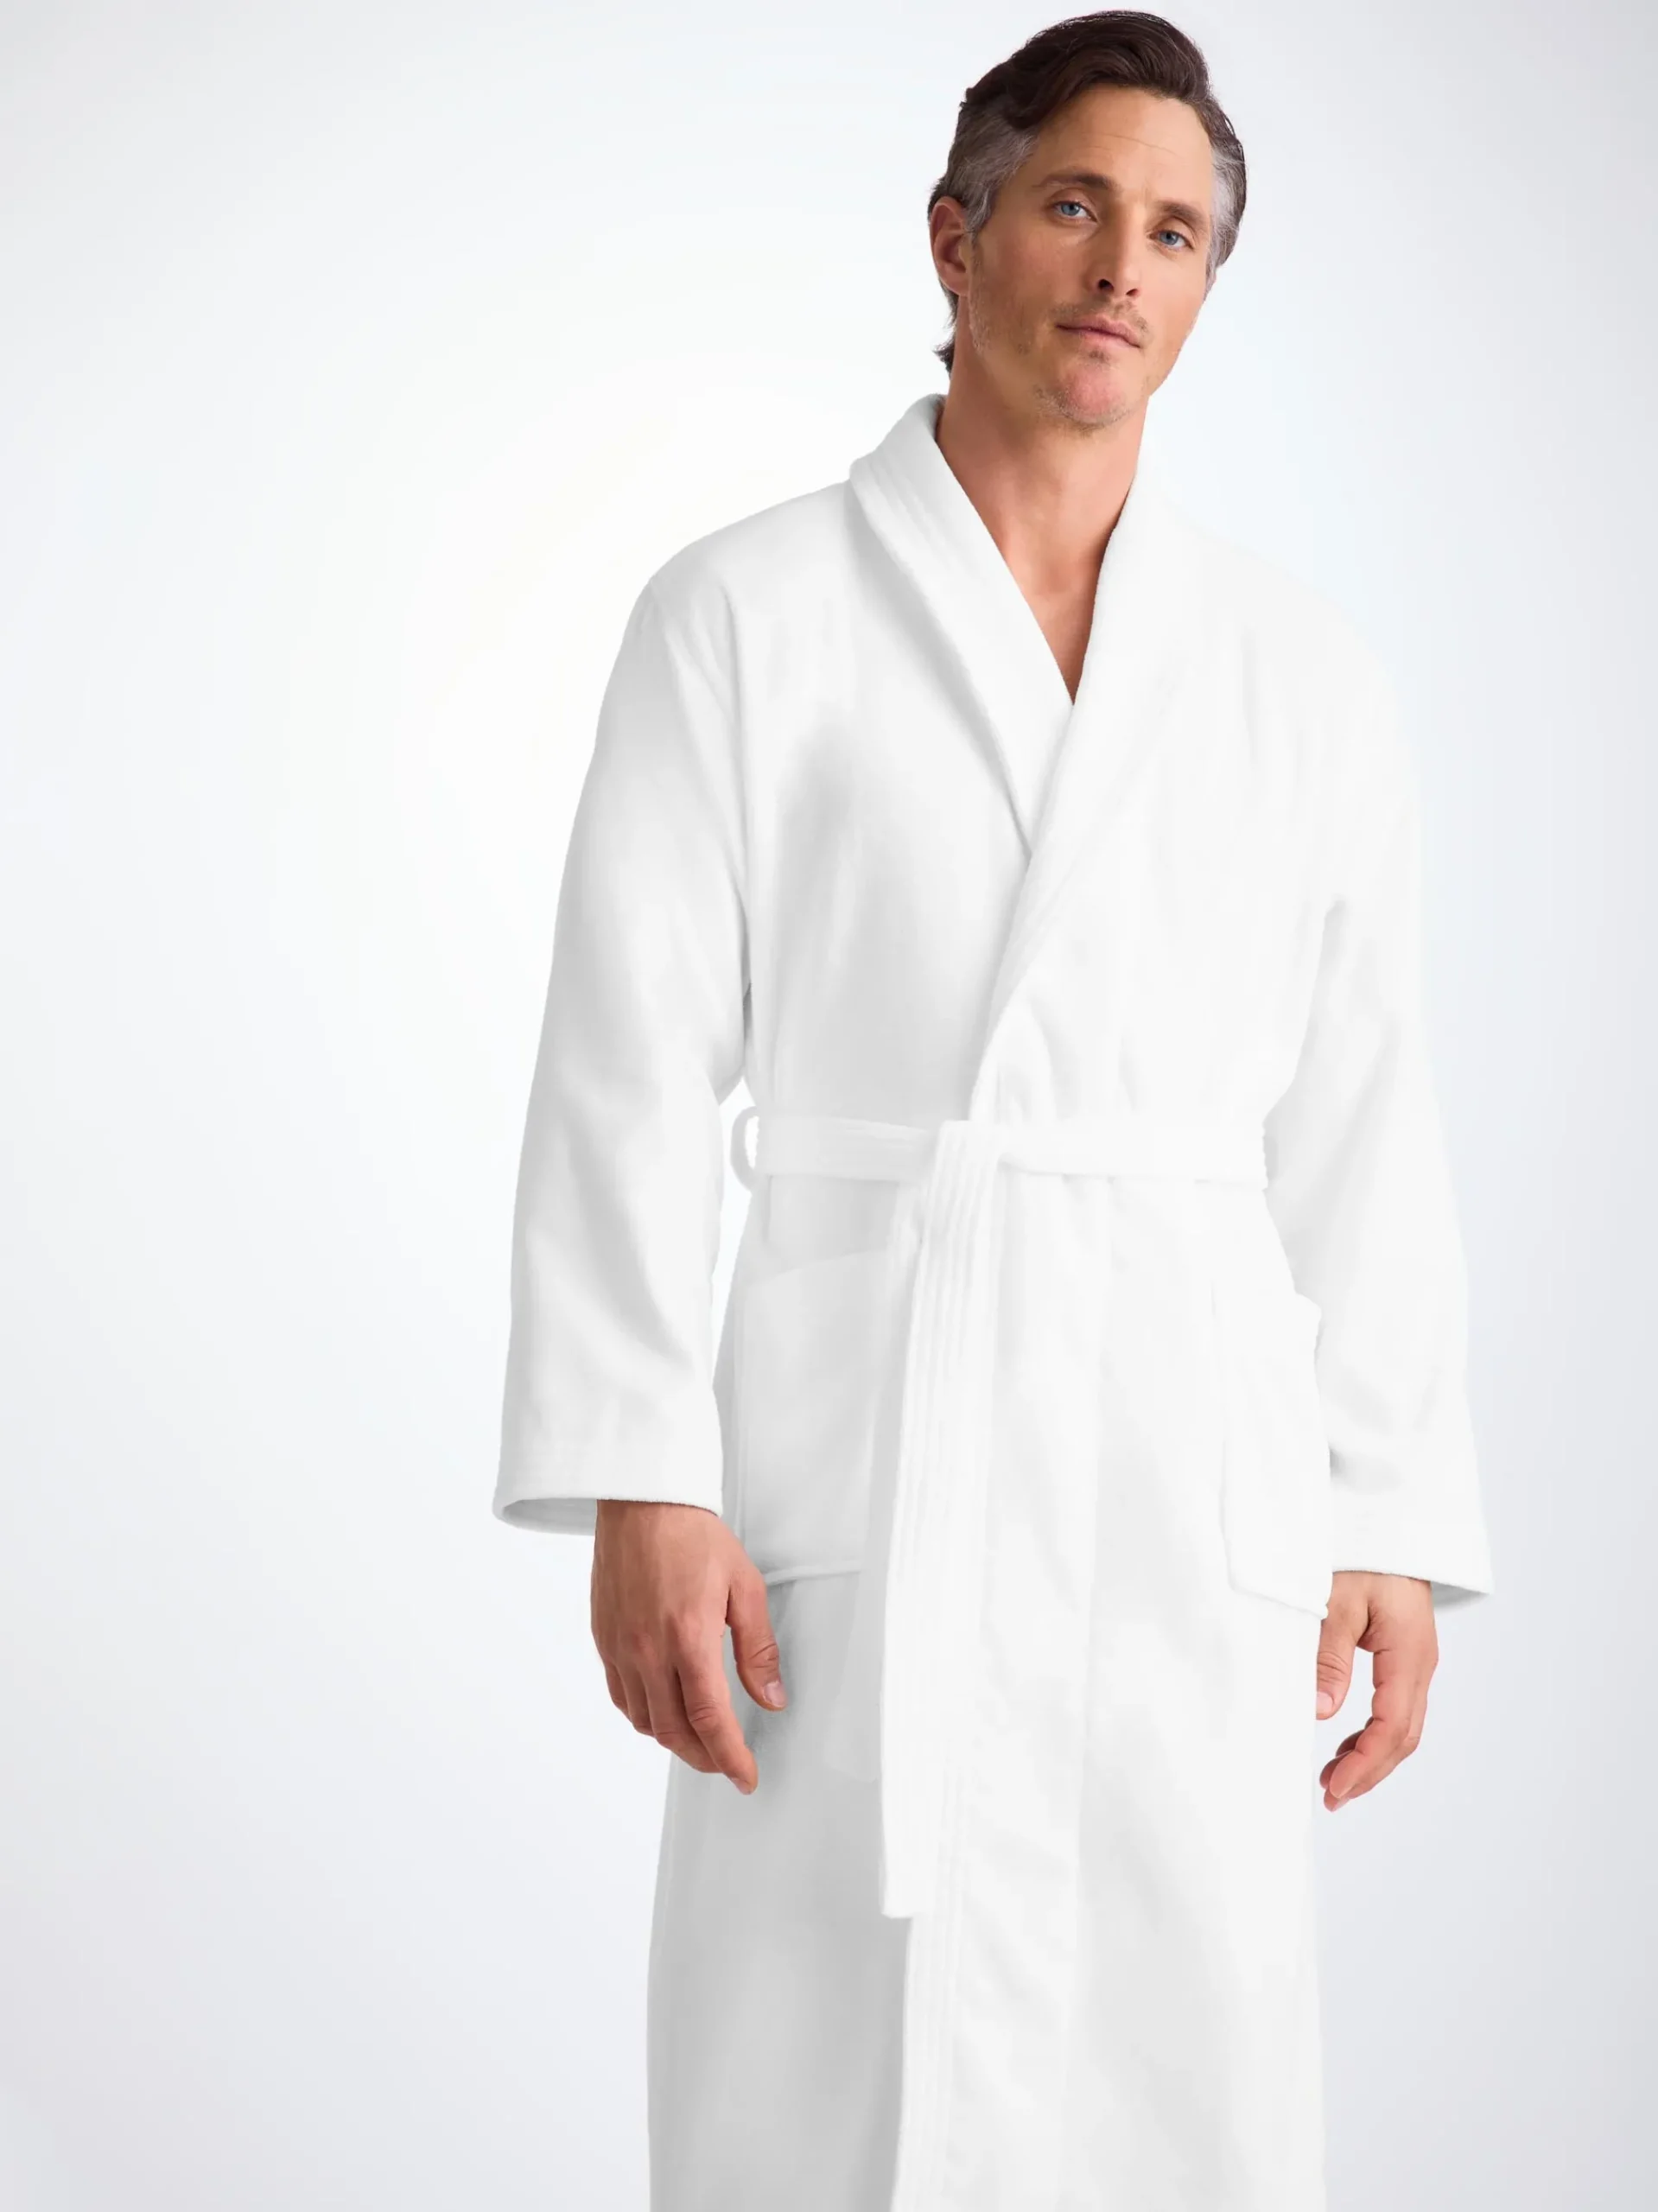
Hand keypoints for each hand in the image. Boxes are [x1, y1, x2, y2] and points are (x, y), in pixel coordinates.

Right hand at [591, 1500, 785, 1792]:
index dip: (729, 1756)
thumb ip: (758, 1649)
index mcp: (688, 1637)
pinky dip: (644, 1715)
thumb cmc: (692, 1535)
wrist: (642, 1502)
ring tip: (698, 1739)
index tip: (745, 1776)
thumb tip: (771, 1697)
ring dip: (674, 1739)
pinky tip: (662, 1709)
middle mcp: (648, 1649)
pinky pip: (620, 1696)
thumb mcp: (744, 1586)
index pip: (710, 1718)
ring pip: (645, 1719)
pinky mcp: (603, 1639)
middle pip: (675, 1730)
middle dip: (704, 1757)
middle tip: (726, 1762)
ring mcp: (621, 1647)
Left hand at [1314, 1570, 1437, 1810]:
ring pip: (1401, 1724)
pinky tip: (1346, 1743)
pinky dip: (1372, 1731)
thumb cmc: (1360, 1549)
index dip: (1366, 1764)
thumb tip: (1322, 1712)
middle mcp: (1419, 1662)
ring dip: (1371, 1755)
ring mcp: (1415, 1659)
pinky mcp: (1403, 1653)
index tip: (1336, 1788)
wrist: (1385, 1518)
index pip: (1393, 1726)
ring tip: (1333, 1780)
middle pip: (1403, 1735)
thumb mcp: (1336, 1599)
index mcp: (1409, 1653)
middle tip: (1332, 1797)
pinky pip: (1394, 1705)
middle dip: (1370, 1771)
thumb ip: (1329, 1656)